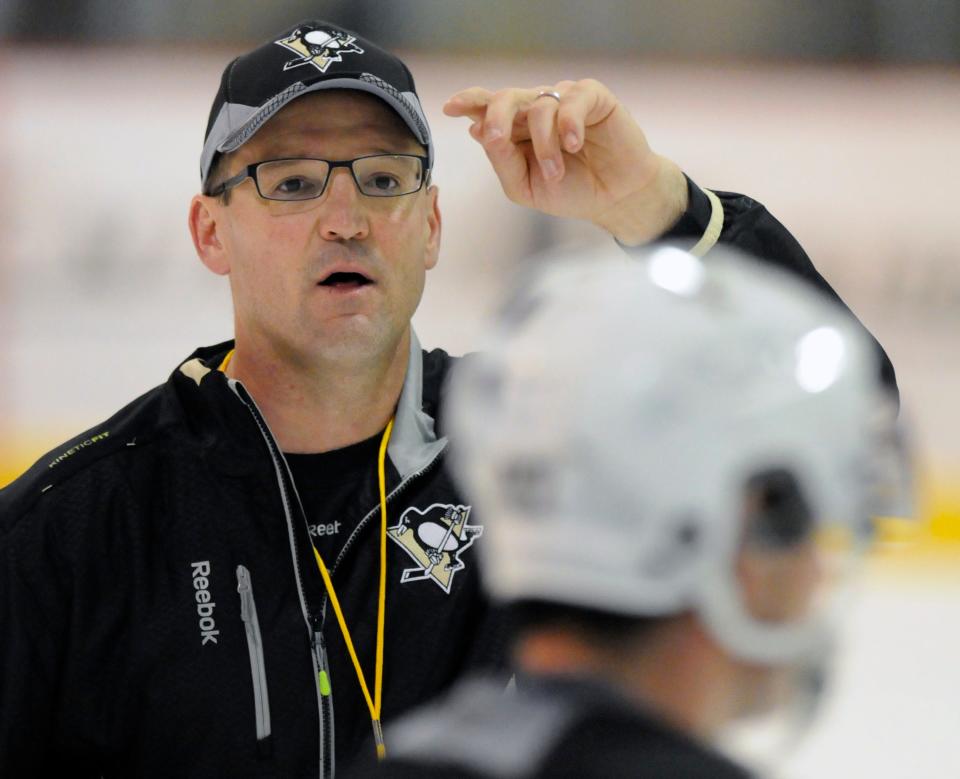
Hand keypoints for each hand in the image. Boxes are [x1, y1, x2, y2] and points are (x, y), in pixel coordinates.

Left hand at [443, 79, 687, 244]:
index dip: (469, 101)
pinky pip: (571, 101)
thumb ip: (501, 160)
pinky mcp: (593, 98)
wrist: (614, 199)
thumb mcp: (525, 186)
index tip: (449, 107)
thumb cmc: (570, 191)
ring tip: (556, 171)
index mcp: (516, 130)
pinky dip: (568, 125)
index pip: (487, 107)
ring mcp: (564, 101)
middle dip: (495, 116)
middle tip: (496, 139)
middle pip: (506, 98)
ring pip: (538, 106)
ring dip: (543, 145)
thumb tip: (477, 130)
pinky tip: (574, 145)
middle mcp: (536, 110)